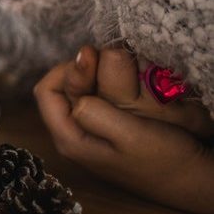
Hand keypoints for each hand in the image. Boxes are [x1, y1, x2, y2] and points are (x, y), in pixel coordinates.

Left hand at [36, 51, 213, 212]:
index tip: (92, 59)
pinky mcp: (110, 124)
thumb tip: (73, 83)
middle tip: (110, 61)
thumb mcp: (129, 135)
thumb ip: (95, 112)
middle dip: (85, 69)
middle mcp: (76, 132)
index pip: (46, 91)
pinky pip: (102, 94)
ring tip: (125, 72)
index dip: (65, 69)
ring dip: (101, 73)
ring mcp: (93, 127)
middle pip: (64, 86)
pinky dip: (114, 82)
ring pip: (84, 87)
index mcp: (70, 137)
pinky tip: (132, 82)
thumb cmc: (163, 161)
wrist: (193, 179)